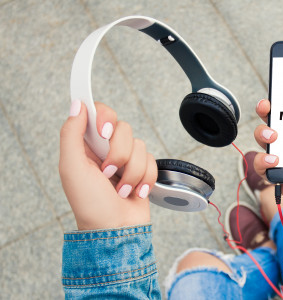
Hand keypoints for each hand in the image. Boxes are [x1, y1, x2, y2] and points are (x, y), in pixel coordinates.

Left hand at [59, 101, 156, 229]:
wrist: (116, 230)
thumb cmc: (90, 204)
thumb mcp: (71, 168)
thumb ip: (71, 134)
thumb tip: (77, 105)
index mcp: (86, 145)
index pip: (98, 113)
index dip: (105, 118)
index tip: (104, 132)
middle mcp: (106, 149)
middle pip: (123, 128)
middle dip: (119, 154)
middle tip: (108, 172)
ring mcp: (126, 159)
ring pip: (140, 145)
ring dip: (132, 172)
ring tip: (121, 189)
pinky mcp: (143, 170)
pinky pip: (152, 160)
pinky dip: (145, 179)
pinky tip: (134, 192)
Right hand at [253, 87, 282, 226]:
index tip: (282, 87)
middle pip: (277, 121)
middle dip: (267, 110)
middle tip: (267, 107)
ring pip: (265, 139)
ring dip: (262, 132)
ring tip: (273, 137)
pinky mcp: (280, 177)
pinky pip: (262, 164)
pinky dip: (262, 160)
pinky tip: (274, 161)